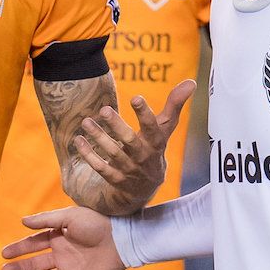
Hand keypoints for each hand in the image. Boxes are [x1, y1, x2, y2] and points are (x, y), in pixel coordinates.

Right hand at [1, 206, 120, 269]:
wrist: (120, 238)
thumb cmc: (96, 222)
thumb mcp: (68, 217)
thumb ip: (45, 220)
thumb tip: (22, 222)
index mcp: (58, 237)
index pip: (33, 244)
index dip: (19, 249)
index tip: (5, 254)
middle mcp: (62, 254)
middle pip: (35, 263)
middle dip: (19, 267)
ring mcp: (70, 269)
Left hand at [75, 79, 190, 210]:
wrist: (146, 187)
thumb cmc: (154, 148)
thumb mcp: (165, 129)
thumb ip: (174, 105)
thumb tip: (191, 82)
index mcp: (156, 142)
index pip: (153, 127)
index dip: (145, 114)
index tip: (136, 98)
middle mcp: (143, 156)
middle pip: (130, 141)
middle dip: (117, 126)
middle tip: (104, 109)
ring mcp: (129, 169)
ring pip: (113, 153)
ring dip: (98, 137)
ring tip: (86, 121)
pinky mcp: (115, 179)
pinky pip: (100, 167)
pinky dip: (89, 155)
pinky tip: (78, 140)